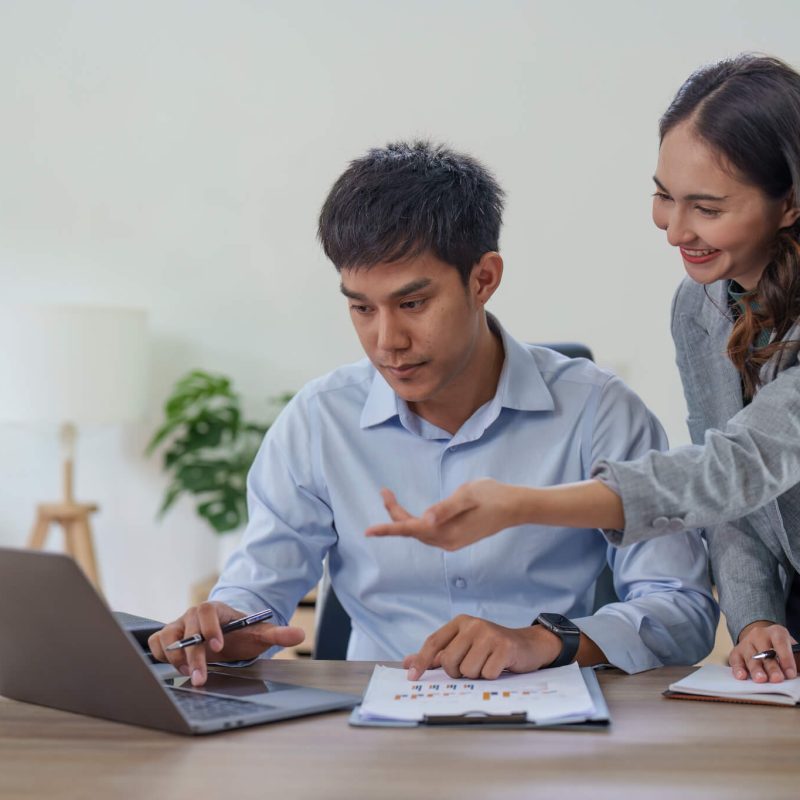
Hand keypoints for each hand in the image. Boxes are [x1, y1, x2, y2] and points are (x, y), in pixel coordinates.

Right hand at [148, 601, 304, 685]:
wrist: (227, 635)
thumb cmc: (242, 633)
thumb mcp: (260, 633)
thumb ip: (277, 633)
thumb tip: (299, 635)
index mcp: (217, 610)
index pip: (208, 611)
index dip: (209, 627)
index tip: (218, 646)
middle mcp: (194, 615)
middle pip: (187, 628)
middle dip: (193, 655)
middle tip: (201, 678)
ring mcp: (179, 626)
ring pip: (166, 636)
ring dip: (174, 657)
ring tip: (189, 673)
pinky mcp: (168, 638)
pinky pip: (155, 643)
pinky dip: (160, 656)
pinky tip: (178, 669)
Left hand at [365, 480, 521, 550]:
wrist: (516, 506)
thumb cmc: (492, 496)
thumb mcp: (467, 496)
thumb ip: (445, 508)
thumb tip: (425, 518)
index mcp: (447, 532)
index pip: (410, 530)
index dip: (388, 529)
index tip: (368, 531)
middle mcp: (447, 541)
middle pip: (412, 530)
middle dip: (394, 513)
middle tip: (384, 490)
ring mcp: (451, 541)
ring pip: (420, 531)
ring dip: (403, 518)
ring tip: (390, 497)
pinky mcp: (456, 537)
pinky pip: (428, 532)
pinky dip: (415, 522)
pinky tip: (411, 514)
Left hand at [403, 615, 561, 680]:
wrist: (527, 645)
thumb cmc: (491, 648)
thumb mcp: (464, 645)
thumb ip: (438, 654)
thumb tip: (408, 663)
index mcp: (460, 622)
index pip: (434, 642)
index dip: (421, 661)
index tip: (411, 677)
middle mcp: (473, 625)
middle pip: (450, 661)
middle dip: (458, 672)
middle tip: (472, 667)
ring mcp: (489, 634)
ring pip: (467, 671)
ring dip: (477, 675)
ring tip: (487, 664)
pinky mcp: (504, 647)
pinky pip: (487, 674)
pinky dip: (492, 676)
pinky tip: (499, 666)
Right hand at [729, 620, 797, 682]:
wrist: (762, 642)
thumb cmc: (780, 650)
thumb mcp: (791, 650)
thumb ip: (796, 660)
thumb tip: (796, 672)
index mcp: (776, 632)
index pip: (780, 643)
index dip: (786, 658)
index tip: (791, 674)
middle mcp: (759, 635)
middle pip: (765, 652)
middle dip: (771, 667)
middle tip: (777, 678)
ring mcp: (746, 643)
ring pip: (751, 657)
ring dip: (756, 669)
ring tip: (761, 679)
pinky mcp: (736, 652)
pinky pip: (735, 661)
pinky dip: (738, 669)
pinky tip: (742, 676)